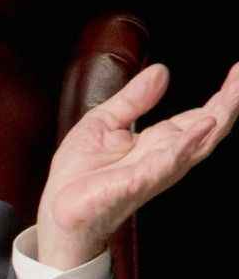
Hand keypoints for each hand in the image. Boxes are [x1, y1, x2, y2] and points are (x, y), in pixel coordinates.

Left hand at [37, 61, 238, 268]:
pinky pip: (169, 161)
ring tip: (236, 94)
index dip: (222, 94)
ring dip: (220, 117)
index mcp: (159, 142)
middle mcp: (166, 156)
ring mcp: (156, 169)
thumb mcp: (104, 122)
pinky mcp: (138, 181)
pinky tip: (205, 125)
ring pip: (199, 142)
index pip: (199, 115)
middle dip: (230, 102)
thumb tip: (161, 70)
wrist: (58, 208)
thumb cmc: (80, 173)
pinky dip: (188, 143)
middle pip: (209, 126)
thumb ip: (134, 99)